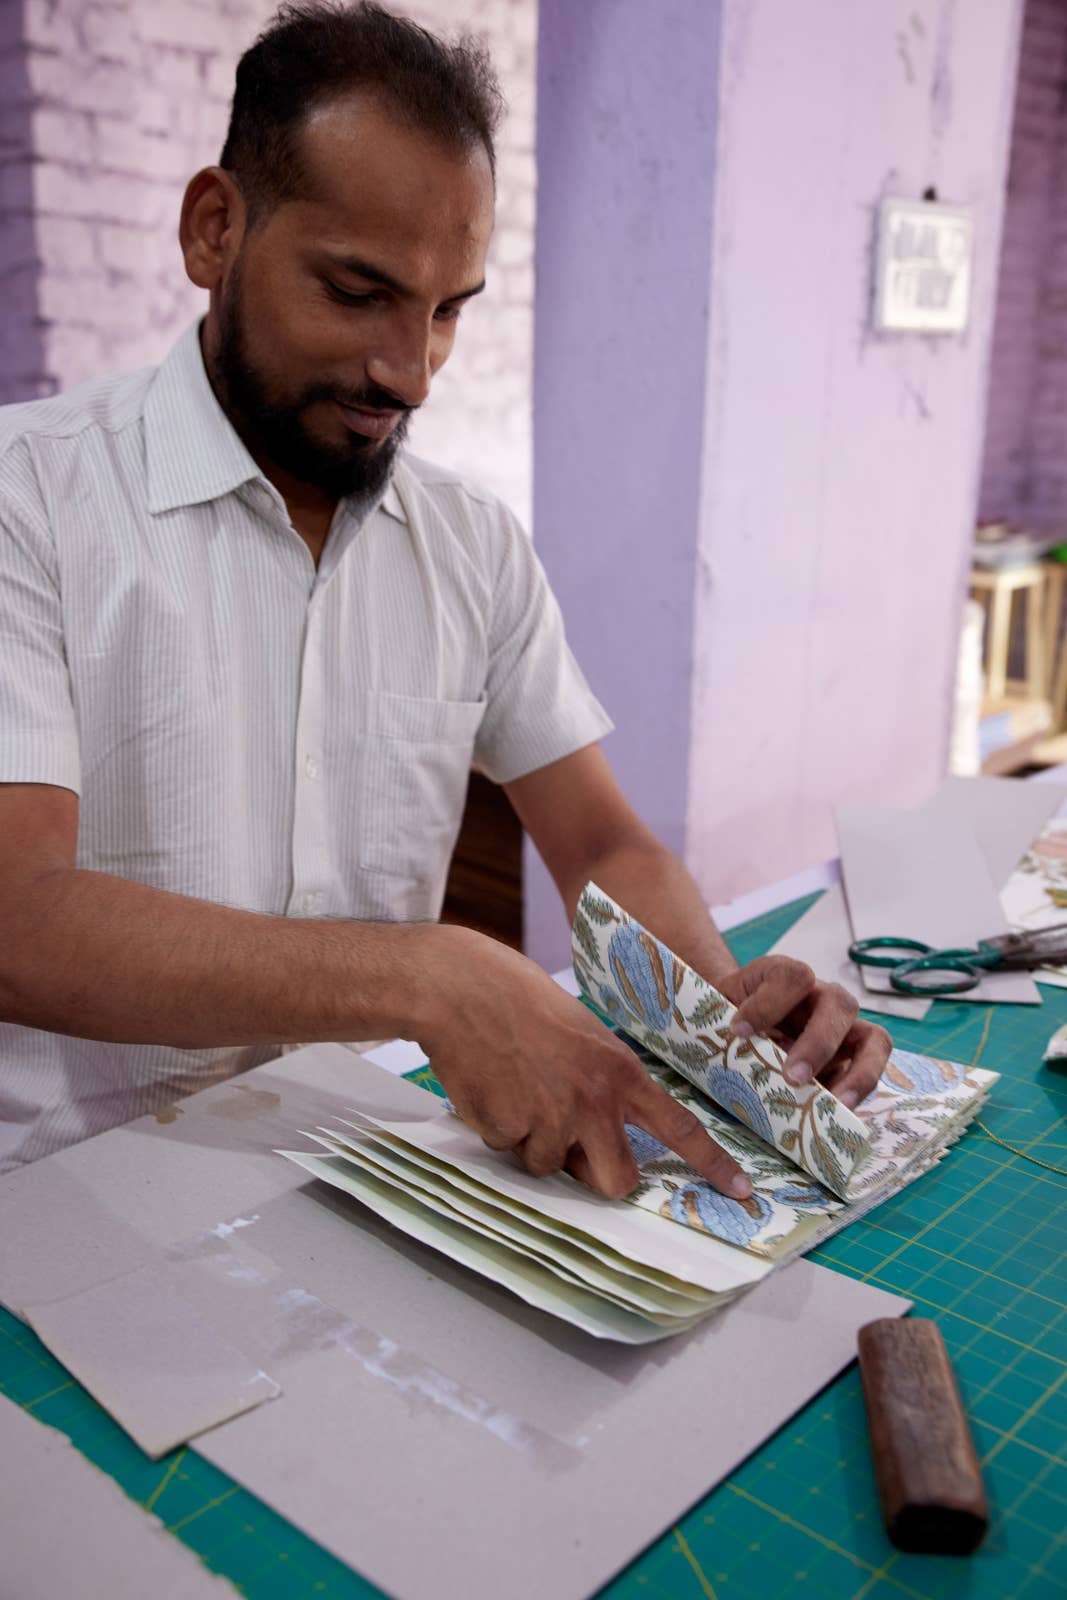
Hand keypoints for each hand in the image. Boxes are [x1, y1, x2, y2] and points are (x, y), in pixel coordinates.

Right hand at [418, 927, 753, 1200]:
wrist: (461, 988)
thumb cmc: (521, 1000)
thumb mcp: (584, 1032)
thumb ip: (604, 1082)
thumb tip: (604, 1130)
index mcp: (619, 1071)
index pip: (679, 1128)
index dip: (713, 1165)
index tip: (743, 1193)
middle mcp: (593, 1101)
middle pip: (615, 1180)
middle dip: (594, 1175)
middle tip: (572, 1147)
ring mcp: (550, 1118)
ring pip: (549, 1164)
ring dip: (533, 1141)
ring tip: (516, 1086)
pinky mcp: (508, 1128)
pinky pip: (508, 1149)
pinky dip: (498, 1127)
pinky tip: (490, 1085)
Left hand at [714, 957, 890, 1109]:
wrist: (735, 1027)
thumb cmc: (726, 1018)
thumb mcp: (716, 1015)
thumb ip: (720, 1031)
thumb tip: (724, 1065)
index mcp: (782, 976)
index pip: (792, 975)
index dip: (769, 1002)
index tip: (738, 1031)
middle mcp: (820, 996)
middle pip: (839, 1003)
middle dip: (818, 1042)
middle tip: (792, 1076)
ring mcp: (842, 1027)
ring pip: (874, 1037)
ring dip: (859, 1071)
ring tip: (837, 1102)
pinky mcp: (852, 1057)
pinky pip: (872, 1068)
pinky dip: (860, 1089)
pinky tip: (838, 1111)